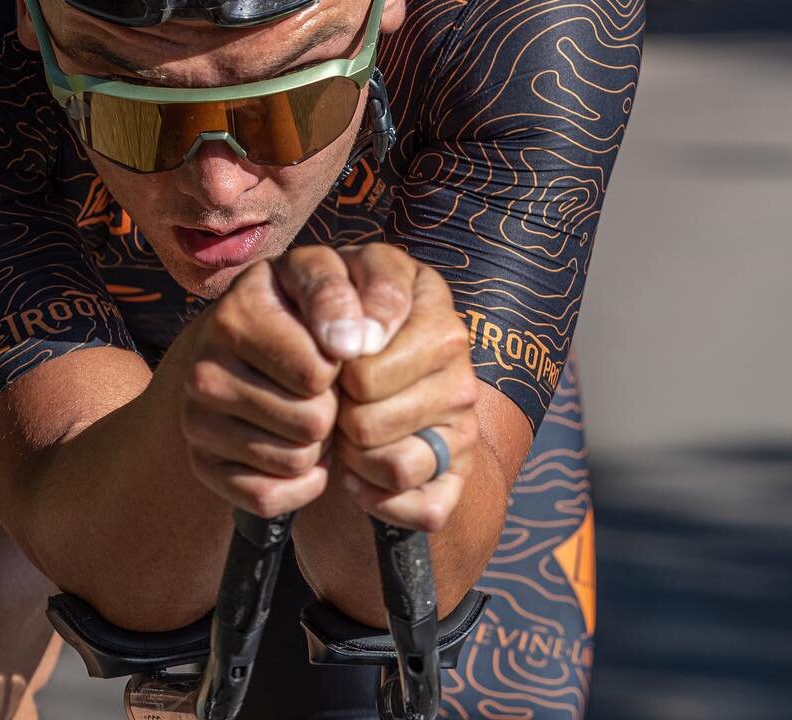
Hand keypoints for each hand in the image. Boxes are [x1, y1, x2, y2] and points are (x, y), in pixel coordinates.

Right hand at [179, 246, 382, 517]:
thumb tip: (355, 345)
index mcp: (239, 307)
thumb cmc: (313, 310)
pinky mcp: (201, 463)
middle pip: (313, 419)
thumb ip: (372, 289)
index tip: (347, 347)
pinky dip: (299, 482)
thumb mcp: (346, 278)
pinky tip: (294, 447)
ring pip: (297, 458)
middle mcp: (205, 363)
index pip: (320, 369)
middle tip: (324, 386)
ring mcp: (196, 416)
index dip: (348, 364)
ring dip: (319, 443)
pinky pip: (270, 497)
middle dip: (334, 406)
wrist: (250, 348)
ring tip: (308, 409)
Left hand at [333, 246, 479, 531]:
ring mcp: (464, 428)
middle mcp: (462, 376)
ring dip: (355, 458)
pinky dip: (381, 501)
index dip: (331, 373)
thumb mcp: (331, 281)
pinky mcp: (459, 475)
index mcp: (437, 318)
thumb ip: (334, 290)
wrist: (366, 361)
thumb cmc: (340, 315)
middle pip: (370, 422)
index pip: (364, 372)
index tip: (327, 358)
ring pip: (396, 468)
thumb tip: (353, 344)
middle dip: (338, 415)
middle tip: (335, 400)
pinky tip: (359, 477)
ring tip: (345, 433)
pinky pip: (426, 510)